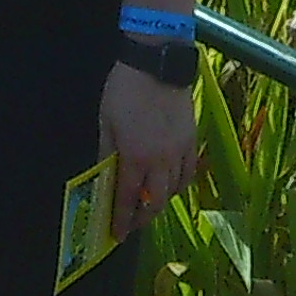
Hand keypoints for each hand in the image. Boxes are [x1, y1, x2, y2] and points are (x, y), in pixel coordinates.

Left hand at [98, 59, 198, 238]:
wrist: (157, 61)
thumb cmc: (125, 88)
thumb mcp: (106, 120)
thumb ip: (106, 151)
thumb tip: (103, 175)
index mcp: (135, 156)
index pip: (127, 198)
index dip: (121, 220)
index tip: (117, 234)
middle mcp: (160, 161)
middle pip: (154, 202)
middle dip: (142, 218)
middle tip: (132, 223)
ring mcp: (179, 152)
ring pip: (173, 191)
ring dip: (159, 202)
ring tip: (147, 203)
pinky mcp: (192, 140)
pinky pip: (188, 173)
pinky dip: (178, 185)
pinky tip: (170, 184)